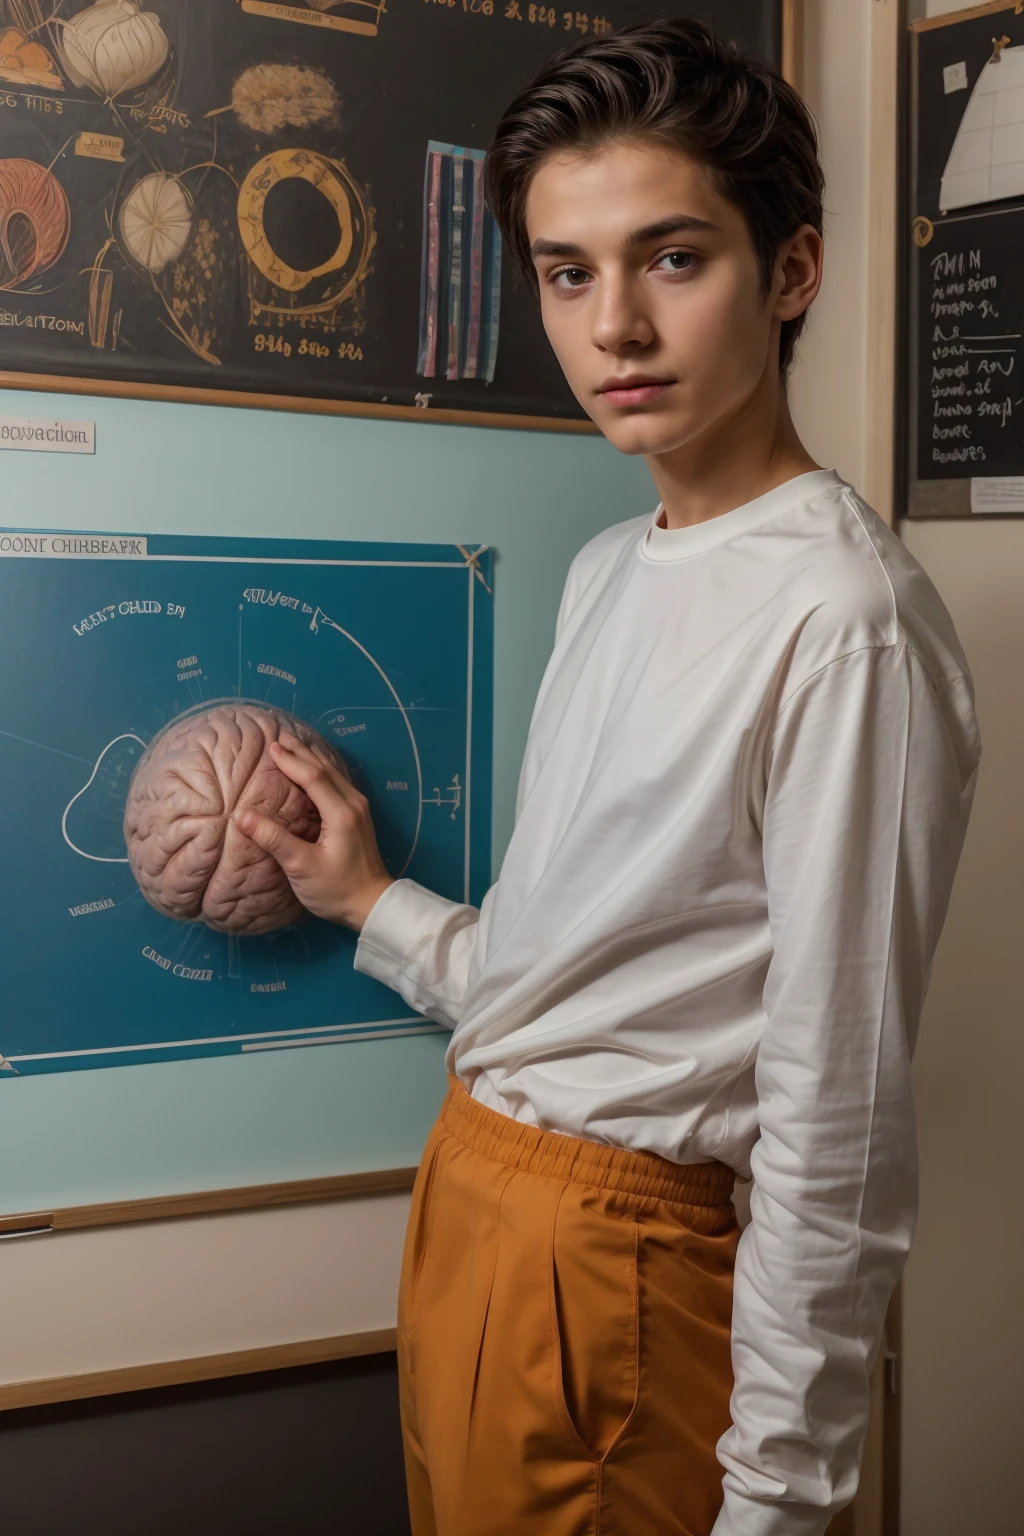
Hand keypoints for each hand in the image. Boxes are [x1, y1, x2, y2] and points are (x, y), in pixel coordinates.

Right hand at [233, 730, 392, 930]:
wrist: (372, 904)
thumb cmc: (336, 889)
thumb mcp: (301, 867)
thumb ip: (274, 839)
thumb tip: (242, 816)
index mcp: (341, 812)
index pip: (313, 777)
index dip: (291, 761)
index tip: (270, 747)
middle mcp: (353, 803)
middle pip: (325, 769)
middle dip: (301, 752)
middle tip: (278, 736)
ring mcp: (359, 808)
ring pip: (333, 774)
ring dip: (311, 759)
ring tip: (292, 745)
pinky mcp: (357, 816)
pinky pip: (336, 783)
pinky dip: (320, 771)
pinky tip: (311, 769)